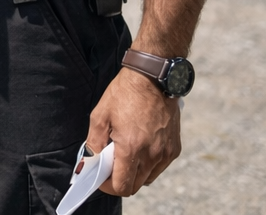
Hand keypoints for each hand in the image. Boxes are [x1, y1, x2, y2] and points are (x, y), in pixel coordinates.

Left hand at [87, 67, 181, 195]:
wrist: (152, 78)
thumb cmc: (124, 94)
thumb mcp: (100, 115)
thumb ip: (94, 142)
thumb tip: (92, 160)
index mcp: (131, 148)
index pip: (122, 186)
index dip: (108, 186)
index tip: (101, 178)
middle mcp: (151, 154)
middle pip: (135, 186)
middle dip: (120, 180)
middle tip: (111, 165)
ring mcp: (165, 153)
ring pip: (148, 178)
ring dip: (135, 173)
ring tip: (125, 153)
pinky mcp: (174, 148)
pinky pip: (159, 167)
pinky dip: (149, 164)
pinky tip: (140, 147)